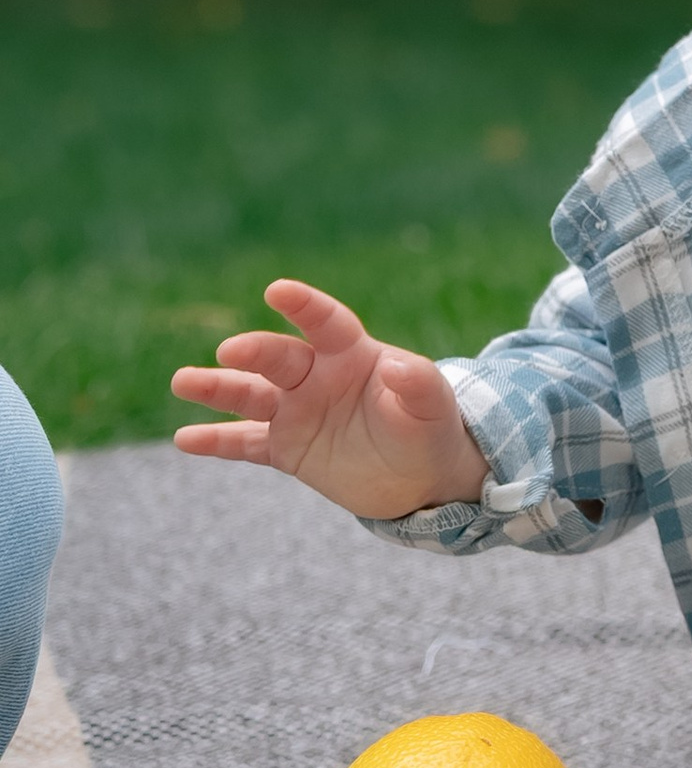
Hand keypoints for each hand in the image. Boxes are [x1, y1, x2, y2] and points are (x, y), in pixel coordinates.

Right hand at [171, 279, 488, 519]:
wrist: (419, 477)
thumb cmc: (429, 428)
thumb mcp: (431, 407)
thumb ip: (418, 383)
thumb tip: (399, 365)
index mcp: (352, 354)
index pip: (325, 323)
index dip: (304, 306)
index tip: (278, 291)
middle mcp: (316, 376)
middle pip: (278, 357)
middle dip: (254, 352)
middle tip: (229, 351)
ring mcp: (296, 411)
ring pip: (250, 395)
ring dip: (217, 388)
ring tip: (183, 381)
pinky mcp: (285, 448)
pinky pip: (245, 443)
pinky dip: (216, 442)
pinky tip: (185, 440)